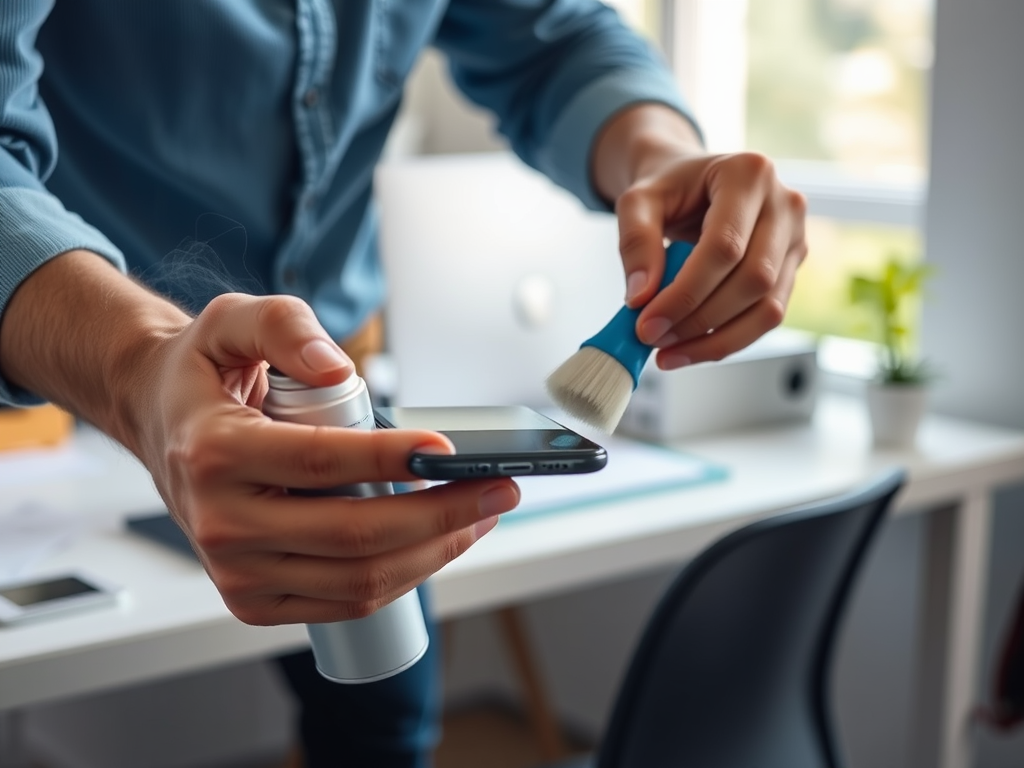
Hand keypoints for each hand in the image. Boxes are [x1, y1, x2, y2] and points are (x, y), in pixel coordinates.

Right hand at [134, 293, 519, 625]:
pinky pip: (344, 602)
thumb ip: (284, 327)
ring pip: (358, 580)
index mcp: (215, 454)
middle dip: (442, 514)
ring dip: (435, 552)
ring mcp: (235, 571)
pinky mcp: (252, 599)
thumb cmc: (206, 376)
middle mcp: (221, 522)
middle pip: (354, 535)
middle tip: (498, 488)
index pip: (323, 463)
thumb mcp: (233, 322)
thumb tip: (337, 367)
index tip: (452, 452)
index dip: (396, 459)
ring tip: (480, 514)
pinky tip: (437, 545)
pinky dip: (401, 579)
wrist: (161, 423)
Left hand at [592, 105, 807, 368]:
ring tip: (669, 353)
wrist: (694, 184)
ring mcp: (795, 238)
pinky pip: (767, 316)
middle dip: (699, 320)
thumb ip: (635, 242)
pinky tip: (691, 348)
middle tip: (653, 338)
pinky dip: (728, 340)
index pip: (725, 246)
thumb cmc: (670, 188)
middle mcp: (784, 204)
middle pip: (753, 279)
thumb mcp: (638, 200)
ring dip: (716, 340)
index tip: (646, 322)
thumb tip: (641, 298)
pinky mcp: (791, 269)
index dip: (685, 293)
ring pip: (768, 307)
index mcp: (748, 174)